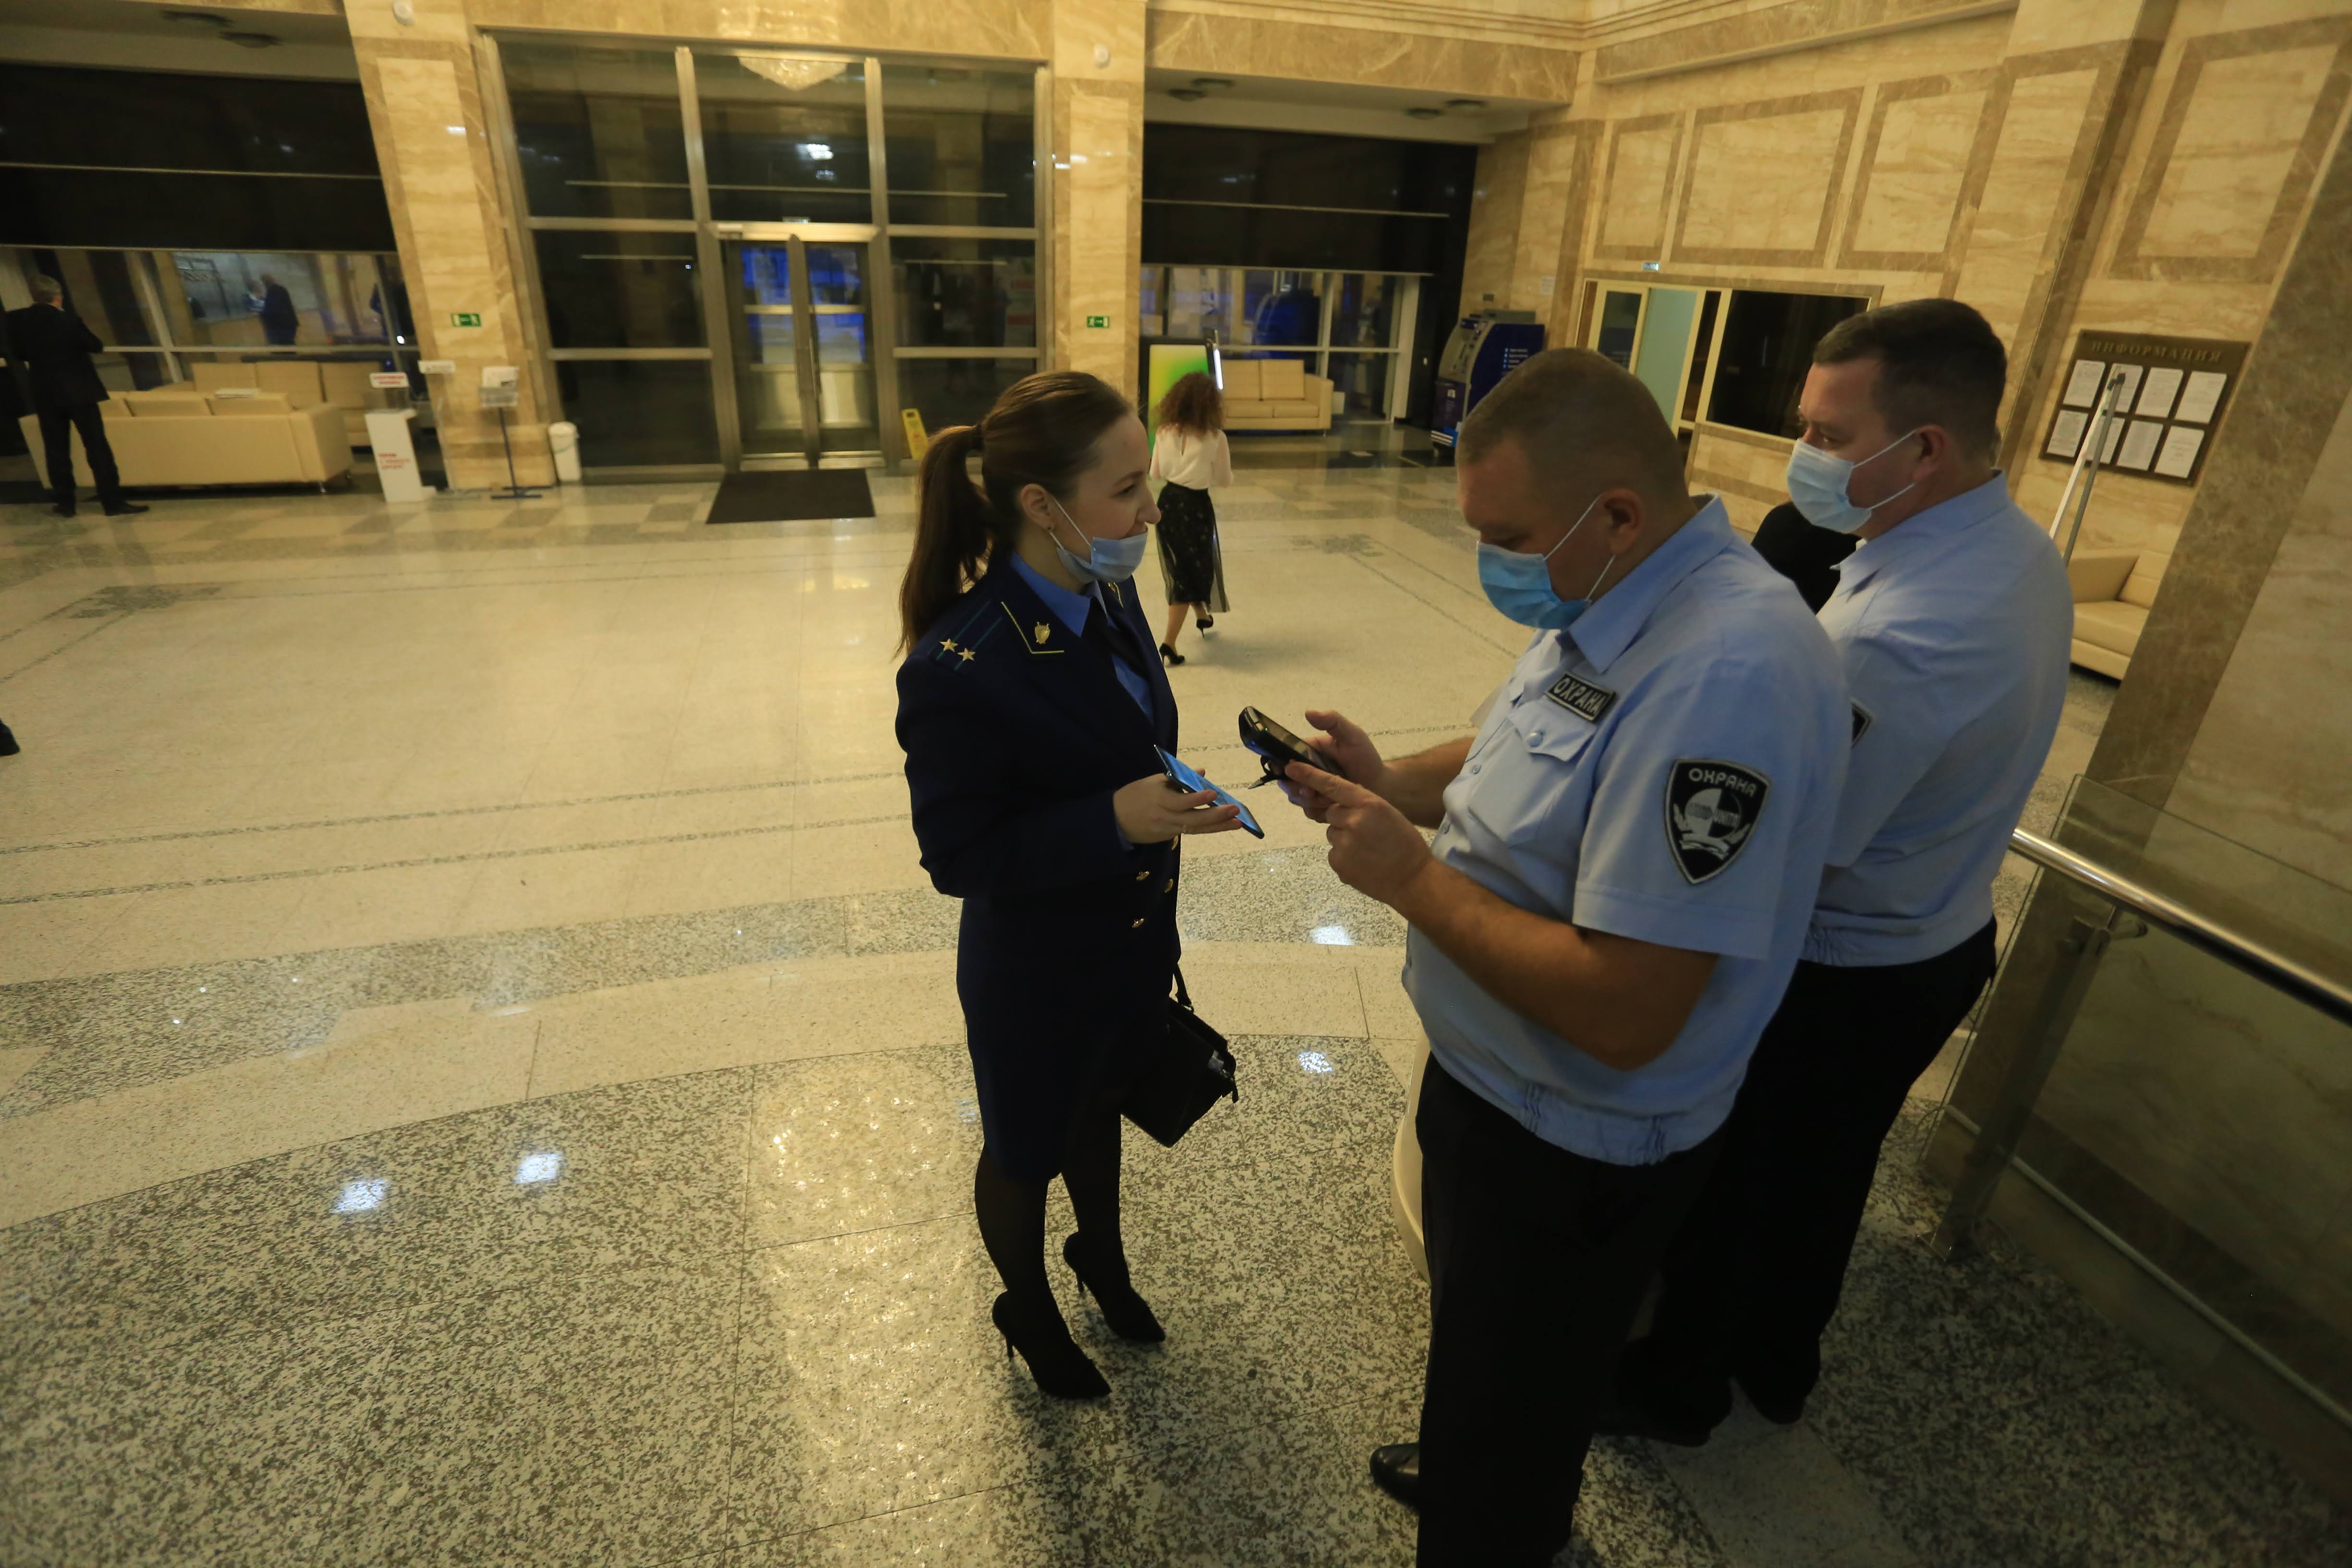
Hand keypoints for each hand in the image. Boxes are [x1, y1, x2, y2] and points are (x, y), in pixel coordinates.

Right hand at [1114, 774, 1241, 844]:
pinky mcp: (1169, 837)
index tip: (1213, 793)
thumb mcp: (1152, 782)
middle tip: (1236, 811)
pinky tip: (1222, 825)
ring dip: (1218, 826)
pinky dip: (1207, 828)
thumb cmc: (1135, 795)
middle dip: (1216, 816)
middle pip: (1193, 819)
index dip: (1197, 798)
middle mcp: (1165, 817)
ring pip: (1196, 829)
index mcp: (1159, 800)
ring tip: (1237, 823)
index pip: (1181, 801)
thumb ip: (1177, 778)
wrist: (1115, 821)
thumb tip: (1201, 772)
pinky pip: (1190, 832)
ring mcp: (1168, 830)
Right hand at [1278, 709, 1387, 821]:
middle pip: (1287, 779)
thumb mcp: (1352, 735)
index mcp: (1310, 752)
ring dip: (1306, 800)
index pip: (1286, 755)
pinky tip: (1330, 808)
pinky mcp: (1319, 805)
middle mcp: (1307, 770)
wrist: (1381, 786)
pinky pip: (1308, 810)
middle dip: (1295, 786)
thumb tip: (1308, 712)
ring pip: (1296, 797)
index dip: (1282, 763)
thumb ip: (1333, 721)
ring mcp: (1312, 789)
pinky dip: (1316, 811)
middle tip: (1309, 791)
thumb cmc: (1366, 758)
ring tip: (1325, 799)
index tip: (1286, 771)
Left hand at [1287, 762, 1433, 908]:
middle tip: (1367, 834)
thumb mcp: (1388, 814)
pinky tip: (1363, 863)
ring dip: (1344, 839)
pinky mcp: (1338, 863)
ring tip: (1368, 851)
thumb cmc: (1405, 844)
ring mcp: (1343, 843)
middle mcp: (1353, 820)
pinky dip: (1345, 857)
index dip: (1310, 775)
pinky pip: (1334, 853)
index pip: (1333, 785)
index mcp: (1368, 804)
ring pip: (1332, 834)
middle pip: (1332, 813)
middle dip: (1344, 821)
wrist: (1413, 880)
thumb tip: (1341, 802)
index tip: (1292, 768)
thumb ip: (1364, 805)